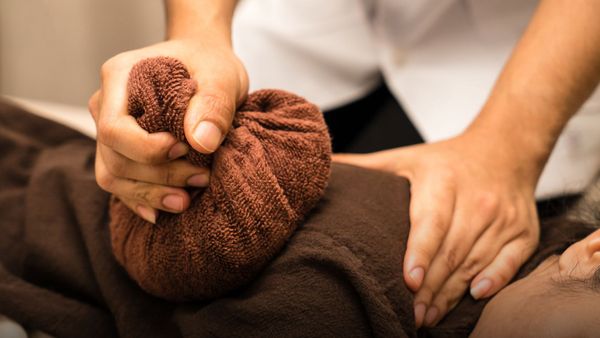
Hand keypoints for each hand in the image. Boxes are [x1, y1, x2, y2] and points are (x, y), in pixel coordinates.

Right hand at [89, 38, 248, 222]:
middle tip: (202, 178)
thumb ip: (214, 104)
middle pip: (113, 158)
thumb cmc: (210, 64)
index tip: (184, 150)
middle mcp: (106, 105)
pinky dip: (142, 200)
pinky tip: (164, 212)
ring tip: (186, 200)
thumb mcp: (222, 75)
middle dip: (157, 177)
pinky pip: (121, 183)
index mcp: (120, 77)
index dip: (146, 150)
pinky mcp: (122, 150)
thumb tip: (201, 142)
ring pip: (113, 176)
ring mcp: (110, 129)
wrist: (204, 64)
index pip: (114, 128)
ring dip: (149, 194)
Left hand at [333, 131, 539, 326]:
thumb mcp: (405, 158)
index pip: (431, 222)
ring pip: (475, 261)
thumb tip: (323, 165)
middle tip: (410, 315)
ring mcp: (503, 217)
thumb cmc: (447, 160)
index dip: (420, 253)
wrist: (505, 149)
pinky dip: (494, 280)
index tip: (408, 280)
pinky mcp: (523, 231)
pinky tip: (474, 296)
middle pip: (451, 251)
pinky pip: (509, 261)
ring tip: (428, 317)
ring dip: (451, 293)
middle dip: (430, 287)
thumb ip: (366, 167)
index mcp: (443, 181)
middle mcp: (476, 200)